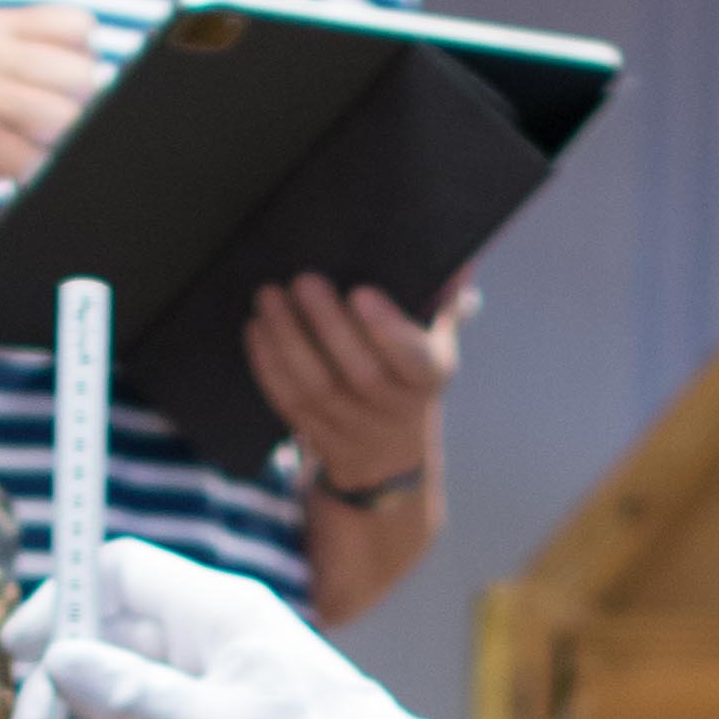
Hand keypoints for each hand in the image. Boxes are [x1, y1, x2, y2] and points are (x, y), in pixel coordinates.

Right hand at [0, 0, 99, 247]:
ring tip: (27, 152)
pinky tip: (14, 174)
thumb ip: (39, 65)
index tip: (57, 89)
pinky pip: (37, 161)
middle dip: (77, 112)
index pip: (77, 26)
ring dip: (57, 148)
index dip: (81, 62)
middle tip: (44, 132)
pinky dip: (36, 174)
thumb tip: (109, 84)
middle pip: (80, 75)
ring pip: (64, 120)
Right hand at [8, 536, 475, 718]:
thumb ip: (135, 694)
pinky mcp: (214, 717)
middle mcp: (205, 633)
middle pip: (107, 644)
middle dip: (65, 702)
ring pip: (123, 698)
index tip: (21, 652)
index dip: (62, 602)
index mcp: (212, 610)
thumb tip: (60, 661)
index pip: (116, 572)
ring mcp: (209, 675)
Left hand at [243, 267, 467, 496]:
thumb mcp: (436, 345)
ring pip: (317, 388)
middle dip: (328, 325)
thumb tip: (461, 260)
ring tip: (270, 297)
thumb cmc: (410, 381)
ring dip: (288, 341)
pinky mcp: (316, 437)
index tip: (361, 293)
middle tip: (304, 280)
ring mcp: (352, 429)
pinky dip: (268, 366)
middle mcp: (393, 410)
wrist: (388, 458)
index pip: (413, 360)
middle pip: (360, 374)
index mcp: (427, 381)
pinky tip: (257, 329)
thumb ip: (443, 303)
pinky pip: (289, 403)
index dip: (387, 329)